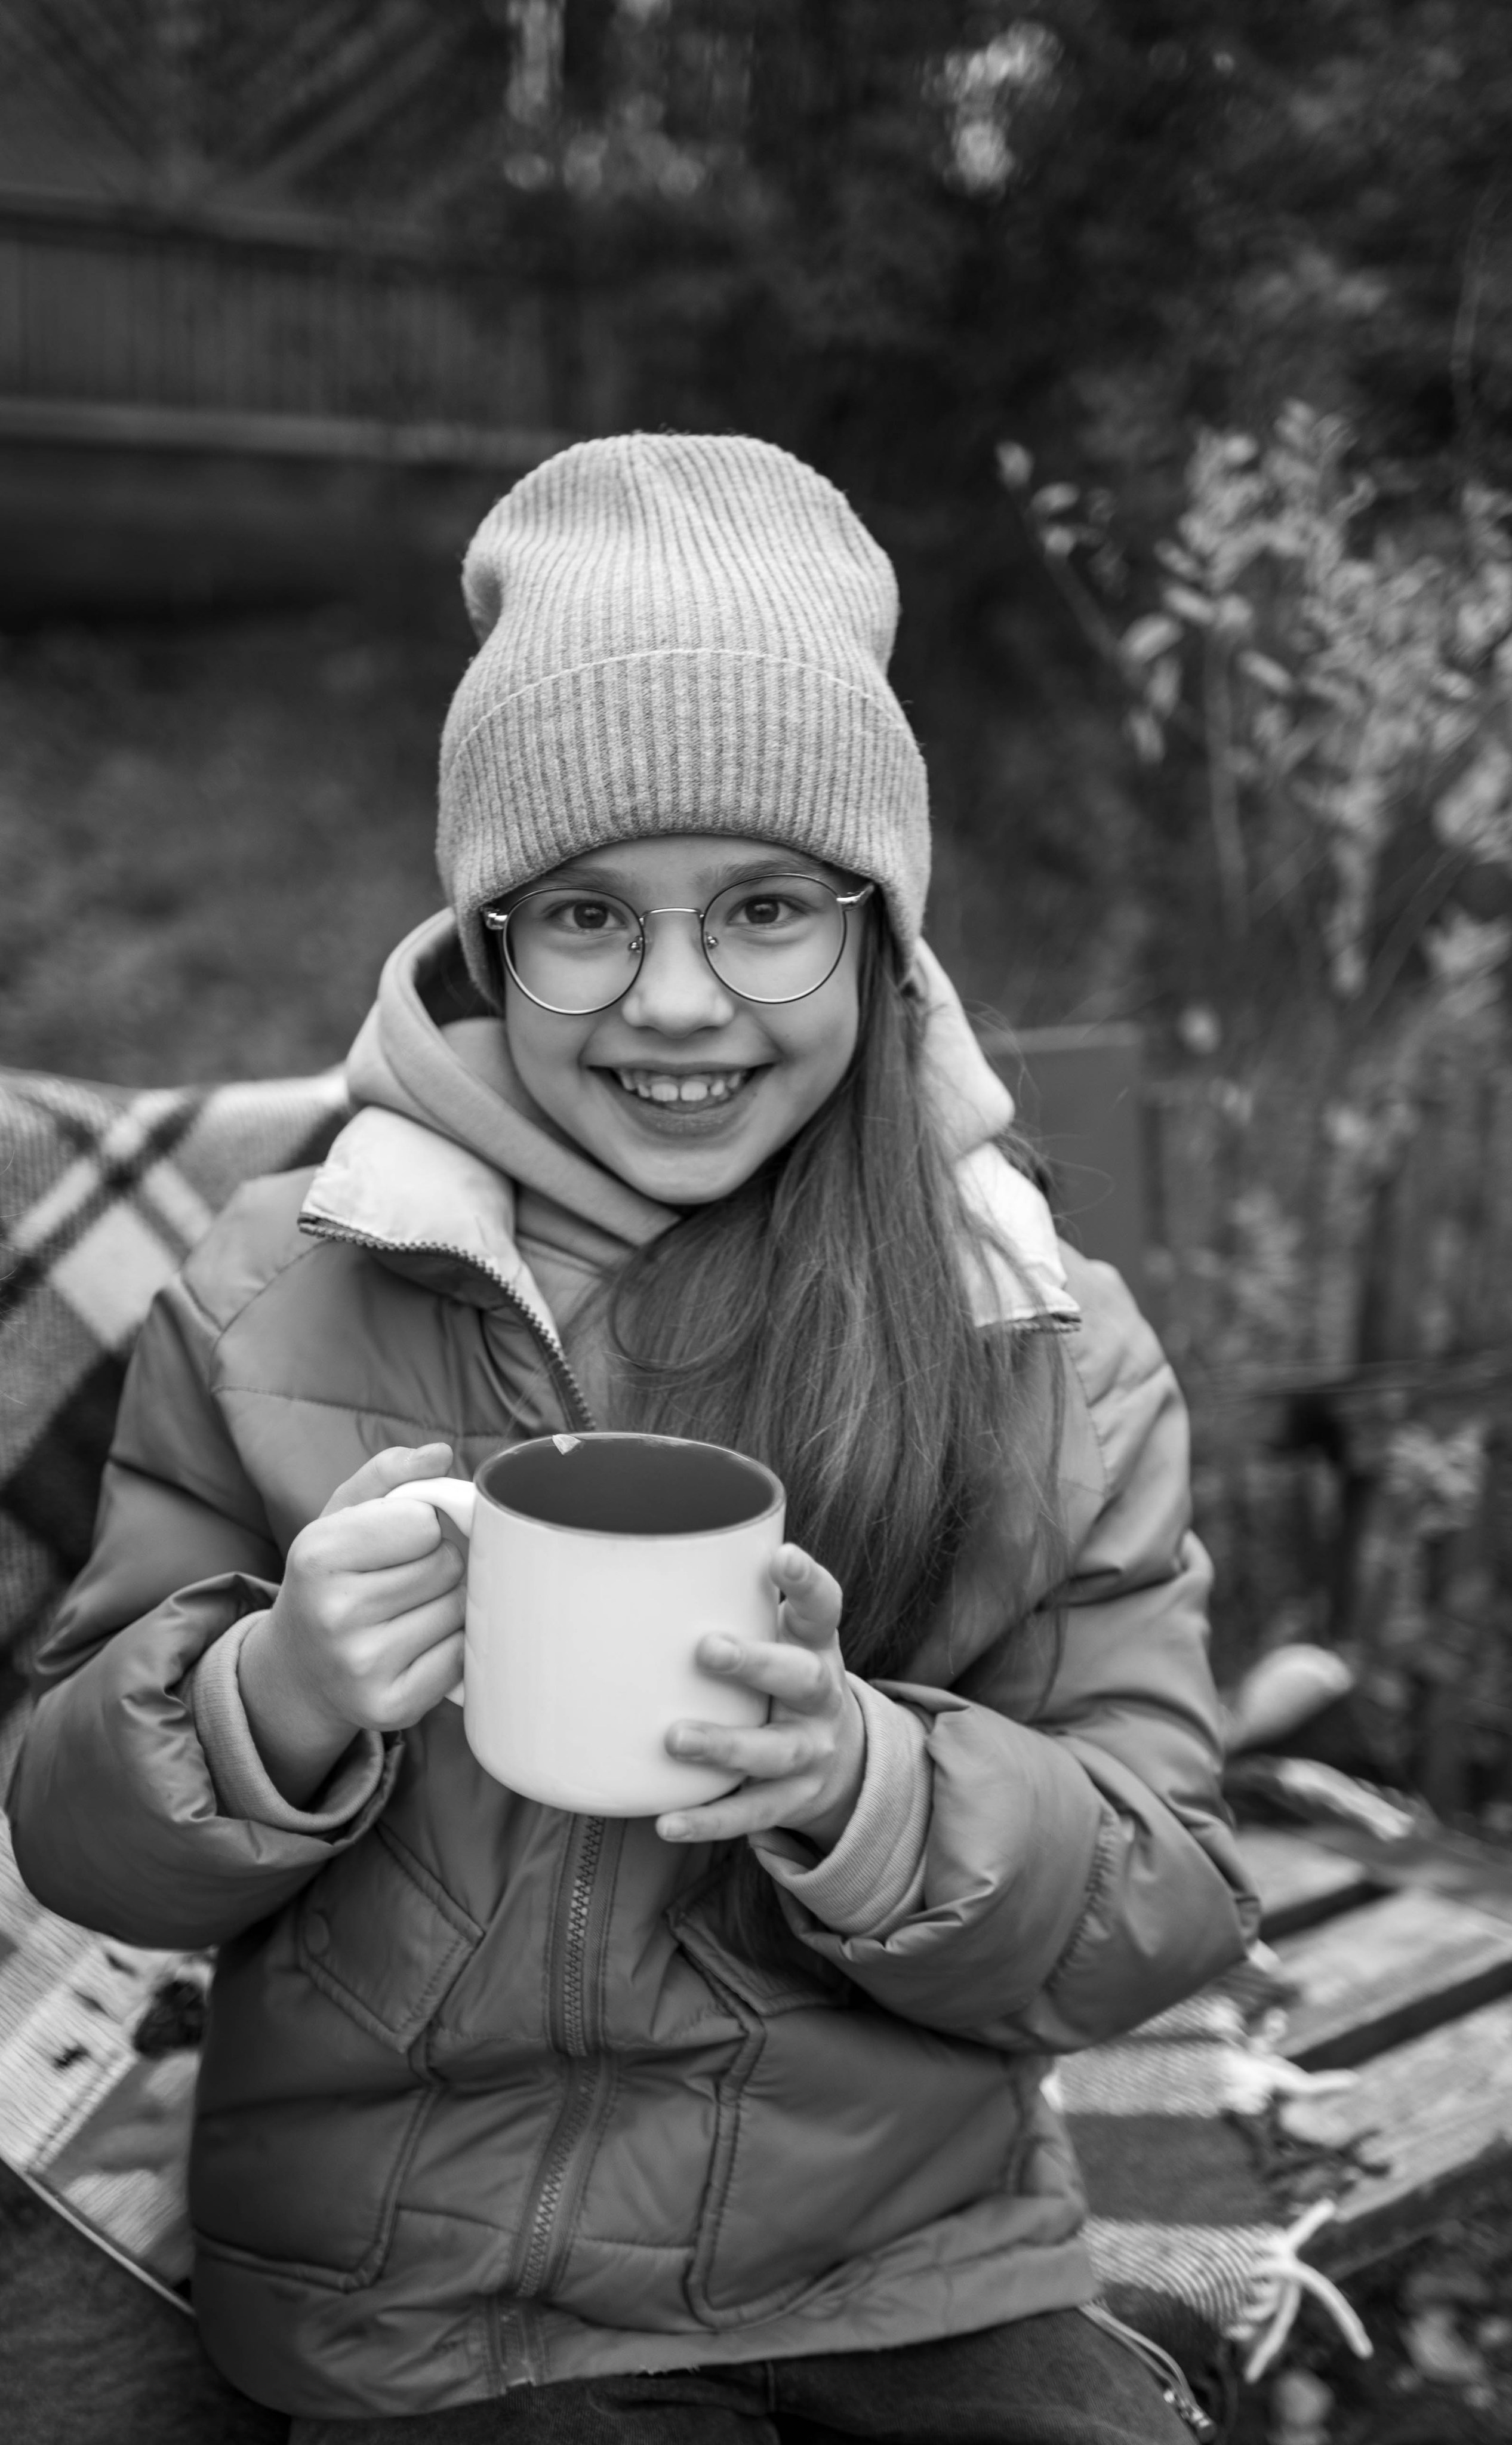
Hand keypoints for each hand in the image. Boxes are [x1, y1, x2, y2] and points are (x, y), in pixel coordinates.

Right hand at [238, 1444, 465, 1804]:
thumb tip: (441, 1453)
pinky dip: (452, 1647)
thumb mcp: (340, 1519)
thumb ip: (387, 1475)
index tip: (402, 1539)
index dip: (423, 1525)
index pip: (424, 1521)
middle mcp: (334, 1612)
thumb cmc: (331, 1580)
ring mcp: (362, 1666)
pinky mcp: (390, 1708)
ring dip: (450, 1604)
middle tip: (408, 1578)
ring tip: (412, 1610)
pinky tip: (419, 1645)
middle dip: (439, 1563)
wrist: (298, 1670)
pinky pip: (460, 1658)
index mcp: (317, 1554)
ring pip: (459, 1610)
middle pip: (446, 1565)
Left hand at [656, 1544, 863, 1851]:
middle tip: (707, 1647)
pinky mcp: (793, 1802)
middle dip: (758, 1663)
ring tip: (675, 1739)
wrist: (844, 1762)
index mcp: (816, 1647)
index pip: (823, 1608)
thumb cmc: (784, 1679)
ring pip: (777, 1752)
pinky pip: (751, 1814)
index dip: (807, 1583)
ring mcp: (812, 1753)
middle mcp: (822, 1698)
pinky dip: (709, 1821)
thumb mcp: (782, 1639)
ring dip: (727, 1745)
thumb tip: (633, 1564)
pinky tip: (668, 1823)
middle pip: (803, 1678)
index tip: (780, 1557)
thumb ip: (733, 1604)